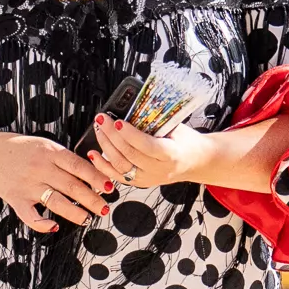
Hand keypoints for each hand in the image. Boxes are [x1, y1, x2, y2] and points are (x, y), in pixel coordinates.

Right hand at [0, 133, 113, 233]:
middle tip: (104, 208)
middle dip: (91, 199)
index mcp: (51, 153)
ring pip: (56, 202)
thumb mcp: (45, 145)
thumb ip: (65, 159)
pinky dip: (42, 224)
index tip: (109, 187)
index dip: (97, 178)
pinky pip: (30, 216)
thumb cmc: (23, 150)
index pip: (79, 166)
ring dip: (75, 213)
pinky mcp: (16, 199)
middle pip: (71, 186)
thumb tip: (93, 175)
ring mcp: (28, 185)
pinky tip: (54, 226)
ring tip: (88, 219)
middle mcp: (41, 169)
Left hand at [90, 115, 217, 192]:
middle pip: (129, 155)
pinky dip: (103, 165)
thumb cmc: (186, 142)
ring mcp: (148, 178)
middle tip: (102, 120)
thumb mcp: (177, 127)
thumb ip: (156, 120)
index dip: (129, 134)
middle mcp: (158, 170)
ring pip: (120, 166)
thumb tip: (134, 106)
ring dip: (105, 147)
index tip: (117, 121)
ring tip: (98, 130)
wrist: (195, 162)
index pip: (147, 146)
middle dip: (111, 136)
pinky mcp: (140, 183)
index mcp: (171, 154)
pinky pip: (117, 177)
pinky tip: (93, 154)